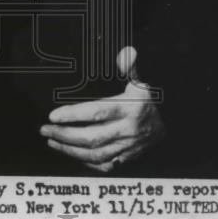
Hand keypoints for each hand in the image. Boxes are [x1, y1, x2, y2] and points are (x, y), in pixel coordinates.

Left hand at [39, 46, 165, 172]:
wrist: (172, 125)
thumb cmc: (149, 101)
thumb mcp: (141, 83)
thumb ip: (130, 68)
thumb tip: (126, 52)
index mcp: (129, 108)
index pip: (96, 113)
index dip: (73, 115)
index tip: (53, 115)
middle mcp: (128, 130)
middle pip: (91, 137)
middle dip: (64, 135)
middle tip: (45, 130)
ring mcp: (128, 147)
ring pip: (94, 154)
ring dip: (69, 150)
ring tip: (52, 141)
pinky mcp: (127, 159)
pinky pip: (104, 165)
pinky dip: (85, 162)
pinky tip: (71, 153)